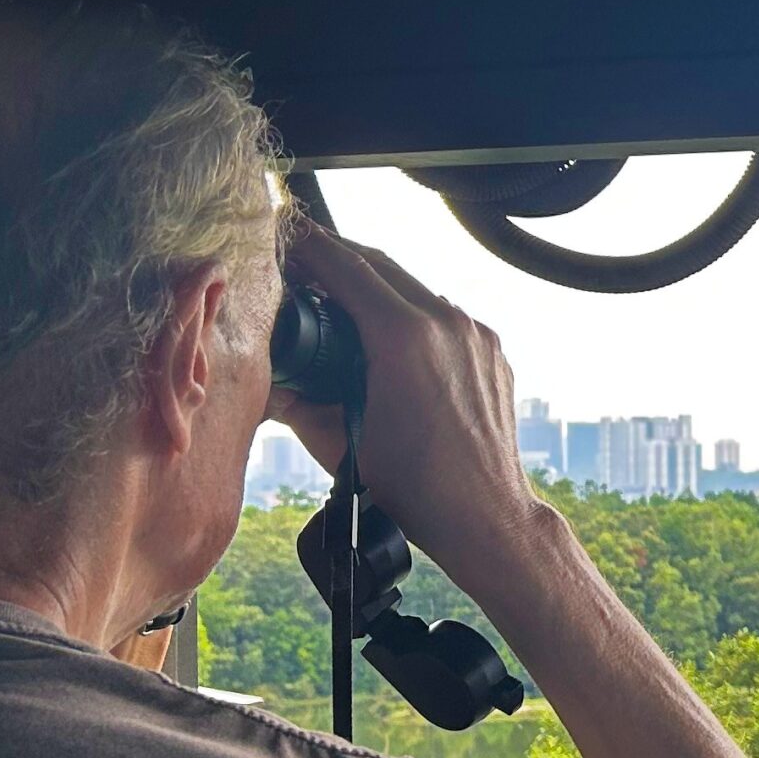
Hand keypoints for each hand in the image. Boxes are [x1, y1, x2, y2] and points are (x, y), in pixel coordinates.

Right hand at [269, 225, 549, 595]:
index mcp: (405, 338)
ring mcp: (476, 335)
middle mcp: (447, 324)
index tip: (282, 239)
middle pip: (380, 264)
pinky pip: (444, 314)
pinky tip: (389, 333)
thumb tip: (266, 382)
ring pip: (415, 286)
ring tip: (342, 299)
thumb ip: (297, 404)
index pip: (345, 266)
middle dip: (337, 257)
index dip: (307, 247)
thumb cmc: (419, 491)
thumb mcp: (341, 445)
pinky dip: (411, 312)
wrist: (487, 518)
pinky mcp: (493, 351)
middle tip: (303, 262)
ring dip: (376, 285)